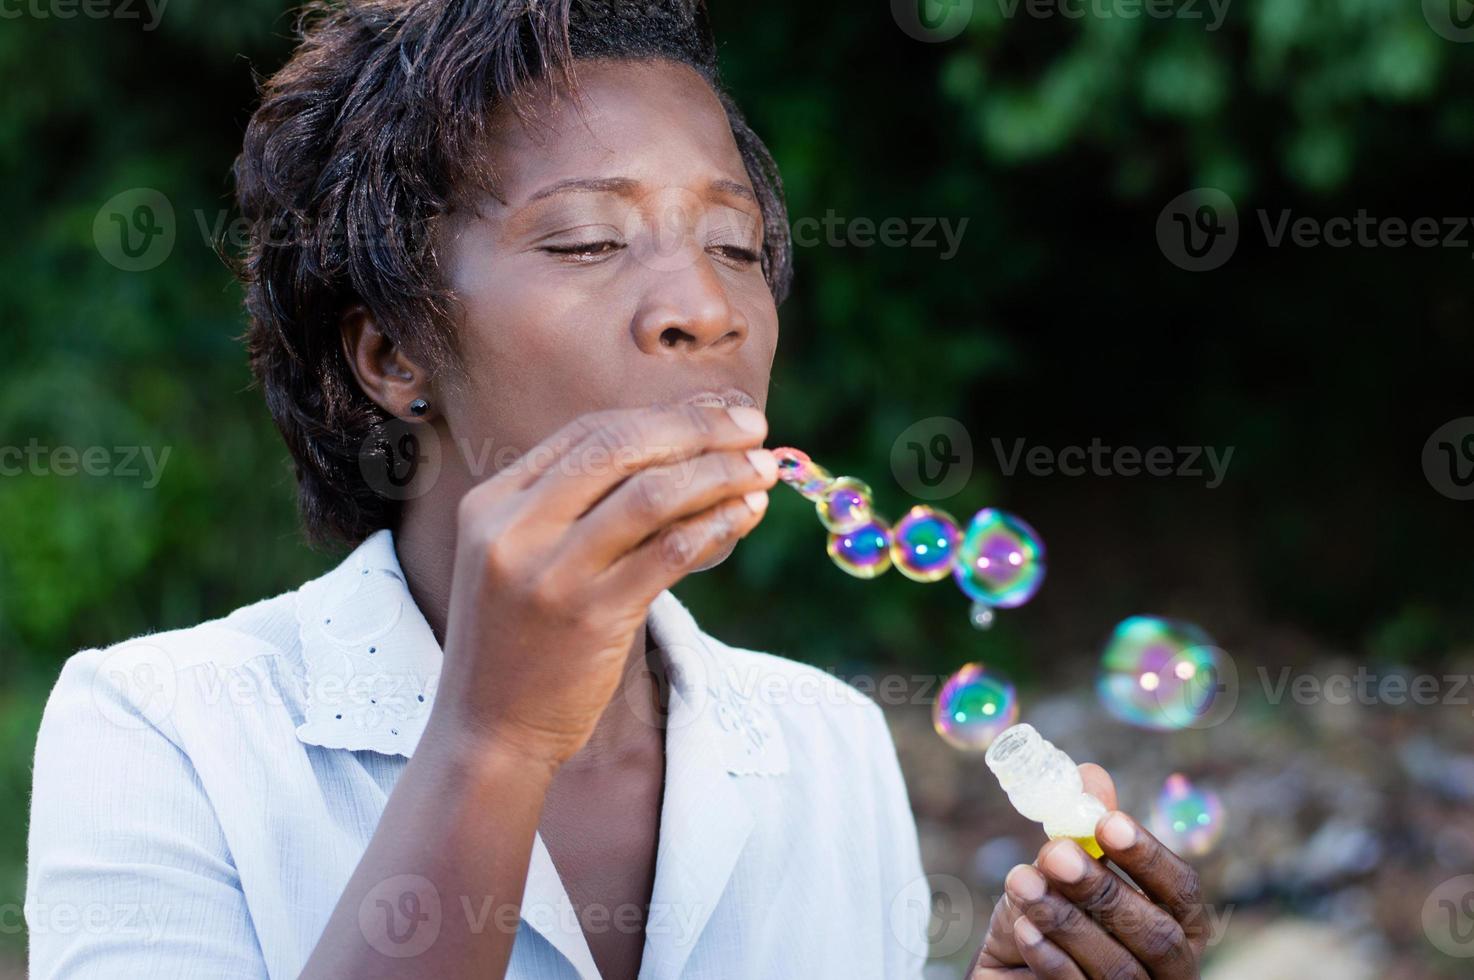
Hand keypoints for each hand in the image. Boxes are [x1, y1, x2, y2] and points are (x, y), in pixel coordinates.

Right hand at [427, 403, 776, 771]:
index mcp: (493, 503)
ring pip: (652, 494)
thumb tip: (683, 458)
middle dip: (698, 430)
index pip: (589, 432)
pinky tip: (744, 515)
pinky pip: (668, 553)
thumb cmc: (520, 642)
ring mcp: (550, 572)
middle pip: (622, 448)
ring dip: (718, 474)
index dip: (662, 417)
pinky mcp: (590, 617)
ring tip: (762, 472)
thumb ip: (577, 510)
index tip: (717, 416)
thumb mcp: (523, 559)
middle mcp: (514, 528)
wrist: (488, 731)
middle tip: (753, 428)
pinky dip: (715, 525)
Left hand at [968, 765, 1207, 978]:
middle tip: (1055, 852)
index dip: (1148, 857)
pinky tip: (1023, 927)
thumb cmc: (1051, 917)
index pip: (1182, 891)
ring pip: (1117, 968)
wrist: (1011, 976)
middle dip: (1102, 889)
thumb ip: (1082, 829)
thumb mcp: (1061, 872)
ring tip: (1020, 881)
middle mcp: (1170, 970)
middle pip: (1155, 935)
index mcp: (1178, 925)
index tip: (1107, 823)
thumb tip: (1091, 776)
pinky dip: (1050, 958)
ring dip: (1065, 919)